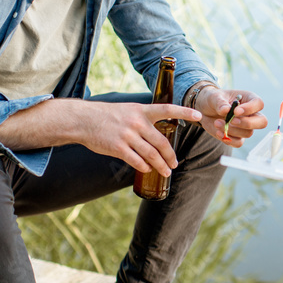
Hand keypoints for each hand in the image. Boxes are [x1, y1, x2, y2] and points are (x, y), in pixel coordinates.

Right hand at [78, 101, 203, 174]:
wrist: (84, 120)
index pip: (167, 110)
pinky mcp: (118, 147)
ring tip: (166, 172)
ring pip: (151, 155)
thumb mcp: (128, 110)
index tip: (199, 116)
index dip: (184, 113)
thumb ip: (143, 119)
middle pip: (162, 142)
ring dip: (161, 166)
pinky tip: (147, 169)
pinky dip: (144, 167)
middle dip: (171, 156)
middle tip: (174, 164)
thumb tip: (155, 134)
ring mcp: (128, 135)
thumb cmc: (106, 115)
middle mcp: (137, 122)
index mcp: (142, 111)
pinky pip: (136, 161)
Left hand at [195, 87, 266, 146]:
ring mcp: (245, 126)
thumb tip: (226, 110)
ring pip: (248, 133)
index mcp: (249, 99)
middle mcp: (250, 114)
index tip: (235, 111)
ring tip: (217, 123)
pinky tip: (219, 132)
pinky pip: (239, 143)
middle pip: (262, 122)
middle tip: (231, 121)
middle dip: (247, 123)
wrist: (205, 111)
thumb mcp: (214, 97)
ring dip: (231, 130)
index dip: (250, 108)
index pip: (258, 104)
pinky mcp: (238, 136)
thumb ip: (220, 102)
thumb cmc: (213, 100)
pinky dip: (228, 140)